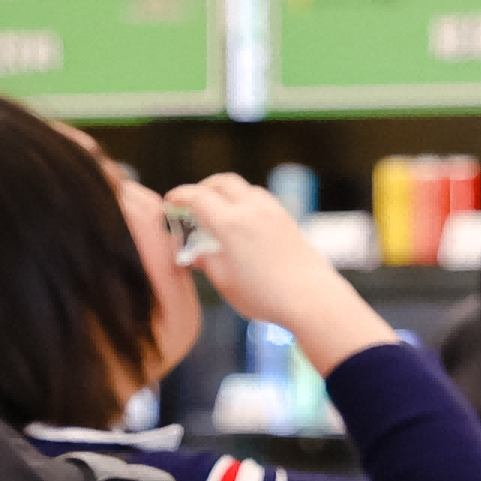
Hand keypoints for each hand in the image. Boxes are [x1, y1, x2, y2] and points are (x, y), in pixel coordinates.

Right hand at [164, 173, 394, 374]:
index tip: (169, 202)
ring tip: (218, 211)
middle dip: (202, 187)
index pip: (197, 197)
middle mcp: (251, 209)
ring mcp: (272, 211)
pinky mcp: (286, 219)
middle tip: (192, 202)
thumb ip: (206, 262)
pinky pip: (260, 198)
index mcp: (229, 223)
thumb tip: (195, 254)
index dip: (179, 196)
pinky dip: (245, 200)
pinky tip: (243, 221)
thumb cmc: (264, 296)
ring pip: (243, 188)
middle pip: (221, 182)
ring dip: (226, 192)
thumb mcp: (225, 282)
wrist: (311, 298)